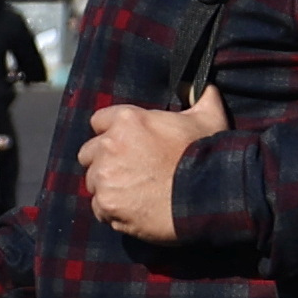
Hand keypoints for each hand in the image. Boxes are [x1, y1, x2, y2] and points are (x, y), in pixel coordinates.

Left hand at [80, 86, 227, 240]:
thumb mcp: (208, 118)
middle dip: (104, 162)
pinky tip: (133, 211)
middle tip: (129, 172)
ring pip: (93, 182)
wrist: (207, 195)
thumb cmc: (206, 155)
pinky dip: (113, 211)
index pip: (99, 122)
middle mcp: (108, 146)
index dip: (112, 134)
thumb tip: (205, 86)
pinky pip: (100, 209)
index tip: (126, 145)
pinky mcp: (107, 204)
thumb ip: (201, 96)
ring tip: (133, 194)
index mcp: (127, 120)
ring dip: (109, 187)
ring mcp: (105, 177)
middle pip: (89, 154)